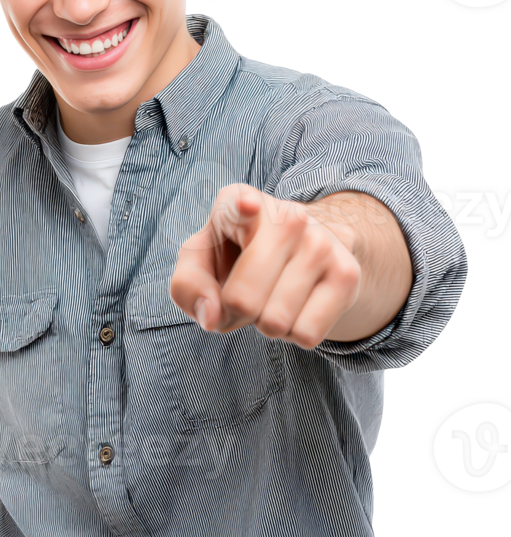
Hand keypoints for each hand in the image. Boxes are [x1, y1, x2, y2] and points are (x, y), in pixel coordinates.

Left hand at [169, 184, 361, 349]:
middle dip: (235, 312)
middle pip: (242, 299)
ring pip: (275, 322)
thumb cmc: (236, 258)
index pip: (238, 205)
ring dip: (265, 324)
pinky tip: (296, 304)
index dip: (241, 208)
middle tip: (244, 293)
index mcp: (239, 201)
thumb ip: (188, 287)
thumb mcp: (200, 263)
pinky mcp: (347, 273)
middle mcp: (286, 215)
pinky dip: (294, 334)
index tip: (247, 206)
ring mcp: (321, 242)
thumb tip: (212, 316)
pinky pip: (306, 334)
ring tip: (272, 295)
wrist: (300, 253)